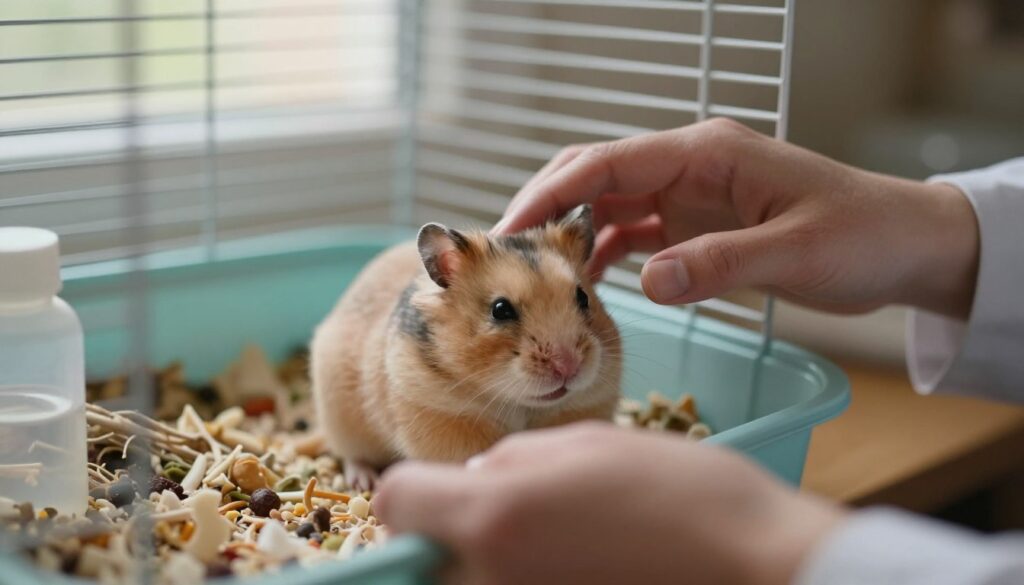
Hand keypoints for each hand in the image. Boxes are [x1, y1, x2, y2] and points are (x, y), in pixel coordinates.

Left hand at [375, 422, 844, 584]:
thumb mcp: (591, 443)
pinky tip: (578, 568)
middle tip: (514, 518)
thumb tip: (474, 481)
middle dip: (453, 536)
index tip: (444, 488)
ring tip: (556, 543)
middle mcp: (492, 580)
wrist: (761, 572)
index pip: (396, 503)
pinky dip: (529, 583)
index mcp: (494, 516)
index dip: (416, 489)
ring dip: (489, 567)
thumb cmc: (687, 497)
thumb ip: (513, 460)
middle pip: (428, 560)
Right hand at [492, 119, 978, 319]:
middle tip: (505, 255)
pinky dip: (607, 257)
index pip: (609, 163)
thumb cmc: (863, 235)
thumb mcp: (795, 251)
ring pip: (610, 208)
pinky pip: (636, 236)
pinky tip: (589, 286)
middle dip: (547, 209)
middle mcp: (689, 168)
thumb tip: (647, 282)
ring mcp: (691, 196)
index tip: (508, 228)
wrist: (905, 245)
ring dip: (572, 238)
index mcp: (706, 154)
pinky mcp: (699, 226)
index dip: (552, 193)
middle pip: (597, 176)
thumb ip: (720, 264)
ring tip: (536, 278)